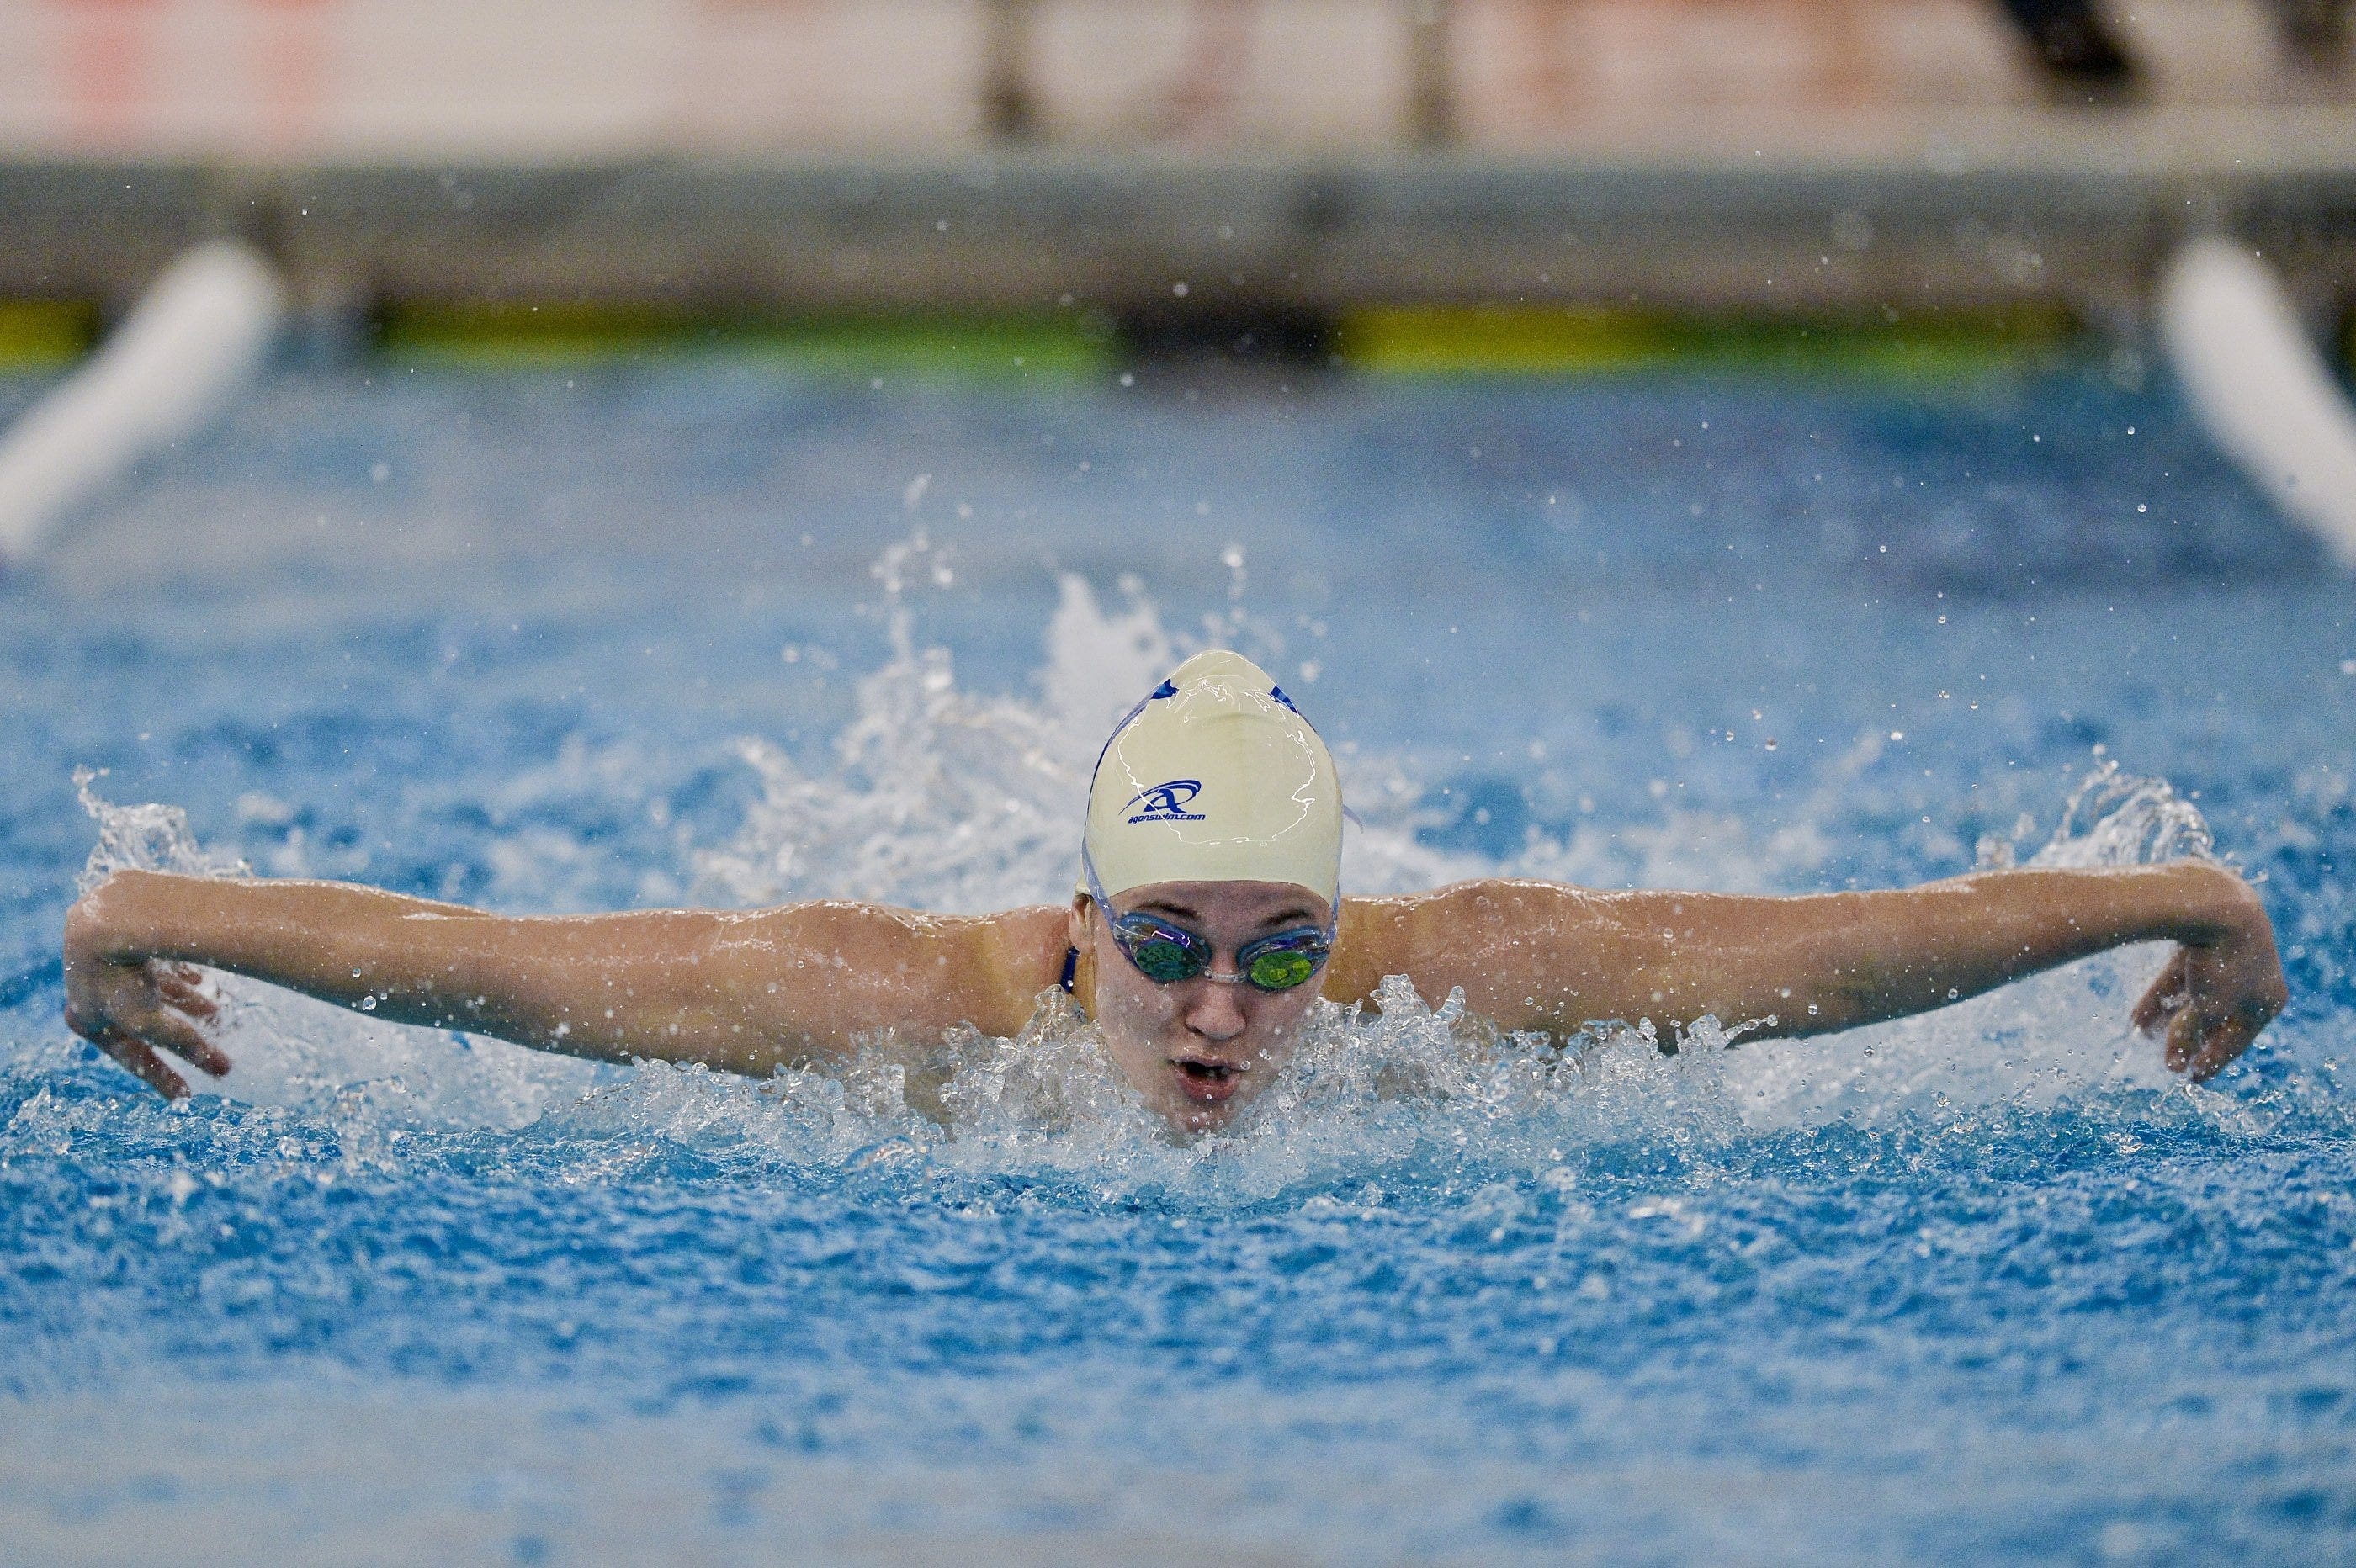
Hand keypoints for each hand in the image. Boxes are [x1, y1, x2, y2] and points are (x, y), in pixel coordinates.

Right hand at [62, 900, 230, 1098]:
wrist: (108, 915)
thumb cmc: (121, 977)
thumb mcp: (151, 1021)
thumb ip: (184, 1043)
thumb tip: (221, 1070)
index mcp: (87, 1018)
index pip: (131, 1057)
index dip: (161, 1077)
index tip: (185, 1097)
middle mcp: (92, 990)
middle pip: (141, 1020)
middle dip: (177, 1034)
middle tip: (209, 1047)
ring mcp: (108, 959)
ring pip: (152, 989)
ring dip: (184, 1001)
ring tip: (216, 1010)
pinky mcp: (125, 932)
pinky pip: (157, 960)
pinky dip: (180, 972)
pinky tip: (203, 978)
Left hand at [2131, 876, 2286, 1083]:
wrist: (2213, 903)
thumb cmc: (2220, 964)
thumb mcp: (2207, 1010)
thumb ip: (2191, 1036)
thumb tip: (2175, 1064)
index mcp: (2269, 998)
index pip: (2239, 1038)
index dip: (2214, 1061)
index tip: (2193, 1079)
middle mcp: (2253, 975)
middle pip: (2217, 1016)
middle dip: (2189, 1039)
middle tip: (2169, 1062)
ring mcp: (2226, 953)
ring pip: (2194, 995)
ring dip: (2169, 1018)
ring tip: (2146, 1039)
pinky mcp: (2199, 937)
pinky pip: (2179, 975)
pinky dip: (2161, 995)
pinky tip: (2137, 1018)